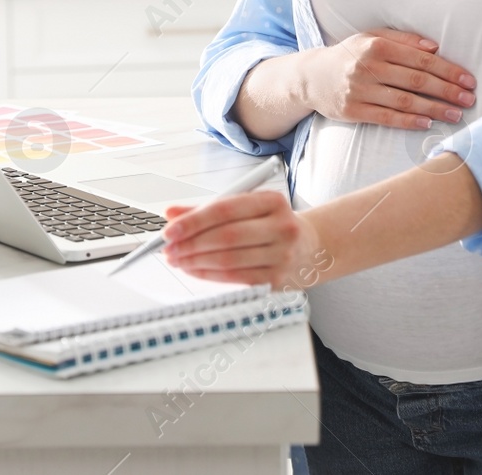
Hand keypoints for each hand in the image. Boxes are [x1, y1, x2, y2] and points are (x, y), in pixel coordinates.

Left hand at [161, 191, 331, 289]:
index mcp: (272, 201)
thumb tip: (172, 213)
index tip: (170, 229)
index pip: (225, 209)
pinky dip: (210, 275)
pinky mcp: (278, 280)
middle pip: (226, 236)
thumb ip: (208, 209)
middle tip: (169, 248)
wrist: (311, 248)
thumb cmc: (272, 225)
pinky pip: (236, 278)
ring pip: (229, 259)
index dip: (193, 220)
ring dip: (196, 261)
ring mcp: (282, 255)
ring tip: (178, 259)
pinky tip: (195, 270)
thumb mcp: (247, 209)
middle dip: (191, 244)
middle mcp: (281, 226)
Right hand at [303, 29, 475, 129]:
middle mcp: (367, 66)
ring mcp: (359, 90)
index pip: (420, 59)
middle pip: (416, 80)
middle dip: (447, 90)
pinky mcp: (353, 110)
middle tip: (469, 98)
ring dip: (434, 109)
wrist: (311, 77)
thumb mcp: (371, 38)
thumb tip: (435, 47)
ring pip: (404, 101)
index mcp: (376, 46)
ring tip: (456, 114)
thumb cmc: (350, 55)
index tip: (468, 80)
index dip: (448, 70)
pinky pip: (386, 117)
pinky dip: (409, 121)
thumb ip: (403, 39)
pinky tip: (427, 123)